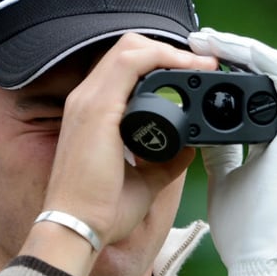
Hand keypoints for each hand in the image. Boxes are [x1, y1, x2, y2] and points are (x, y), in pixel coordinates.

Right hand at [23, 34, 216, 275]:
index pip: (124, 69)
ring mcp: (88, 100)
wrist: (76, 227)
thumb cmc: (99, 209)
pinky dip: (161, 57)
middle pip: (128, 50)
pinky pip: (130, 63)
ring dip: (169, 51)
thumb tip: (189, 148)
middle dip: (167, 51)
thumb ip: (165, 162)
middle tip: (200, 66)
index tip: (191, 74)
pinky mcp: (98, 108)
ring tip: (199, 65)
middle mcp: (86, 100)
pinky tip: (185, 69)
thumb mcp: (143, 180)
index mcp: (91, 113)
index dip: (158, 62)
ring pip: (130, 49)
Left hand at [188, 28, 276, 275]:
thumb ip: (220, 151)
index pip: (245, 89)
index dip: (222, 68)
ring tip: (215, 40)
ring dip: (246, 53)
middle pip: (260, 76)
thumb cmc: (249, 225)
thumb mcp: (225, 177)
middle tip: (200, 40)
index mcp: (263, 137)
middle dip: (231, 53)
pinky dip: (268, 66)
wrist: (265, 257)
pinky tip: (243, 52)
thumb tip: (199, 134)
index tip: (191, 57)